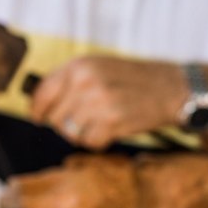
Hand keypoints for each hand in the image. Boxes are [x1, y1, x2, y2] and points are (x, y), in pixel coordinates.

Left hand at [28, 56, 186, 148]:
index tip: (39, 117)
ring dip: (84, 133)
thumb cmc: (135, 78)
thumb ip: (70, 80)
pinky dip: (99, 141)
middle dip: (66, 122)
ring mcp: (98, 103)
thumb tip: (39, 104)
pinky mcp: (111, 123)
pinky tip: (112, 129)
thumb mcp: (100, 66)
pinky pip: (89, 142)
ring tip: (102, 122)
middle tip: (86, 119)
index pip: (42, 93)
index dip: (37, 109)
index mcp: (79, 65)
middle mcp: (85, 82)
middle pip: (55, 117)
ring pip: (71, 132)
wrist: (170, 88)